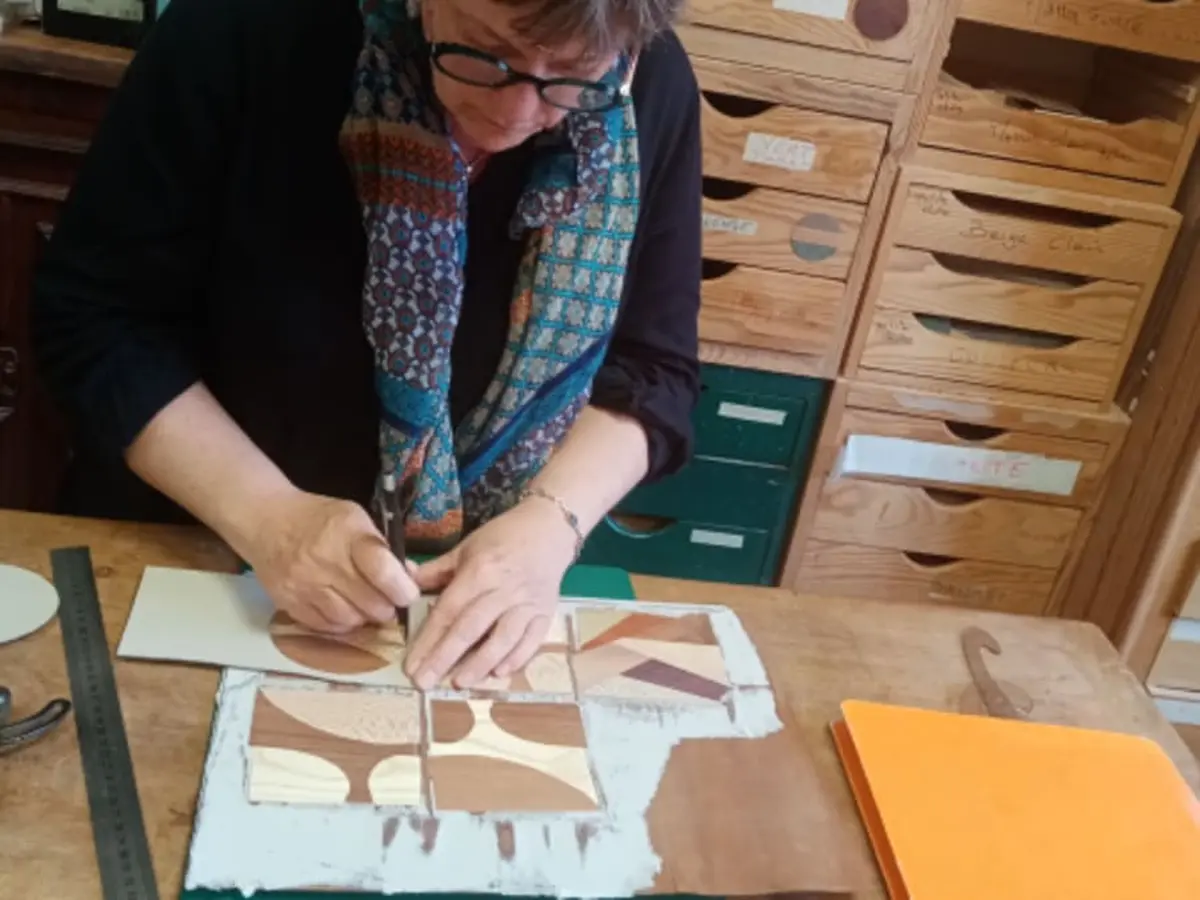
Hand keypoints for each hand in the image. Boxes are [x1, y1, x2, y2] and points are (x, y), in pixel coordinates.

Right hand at [238, 487, 419, 633]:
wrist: (266, 521)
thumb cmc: (319, 518)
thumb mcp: (355, 518)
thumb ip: (381, 547)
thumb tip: (409, 578)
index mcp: (347, 534)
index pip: (381, 570)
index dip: (402, 589)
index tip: (408, 594)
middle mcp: (324, 562)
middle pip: (370, 603)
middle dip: (386, 607)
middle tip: (387, 602)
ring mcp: (304, 586)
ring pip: (349, 620)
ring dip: (363, 618)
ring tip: (363, 605)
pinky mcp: (288, 603)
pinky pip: (325, 627)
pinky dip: (340, 624)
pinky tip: (342, 609)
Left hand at [404, 496, 576, 688]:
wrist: (549, 529)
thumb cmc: (503, 538)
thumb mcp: (466, 547)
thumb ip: (437, 570)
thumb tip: (405, 584)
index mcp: (479, 571)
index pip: (449, 610)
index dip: (429, 639)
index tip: (412, 664)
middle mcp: (503, 590)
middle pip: (471, 628)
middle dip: (446, 657)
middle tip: (425, 682)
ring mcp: (527, 604)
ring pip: (503, 638)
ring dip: (480, 662)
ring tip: (460, 682)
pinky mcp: (546, 613)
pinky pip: (532, 640)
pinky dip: (517, 657)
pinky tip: (499, 672)